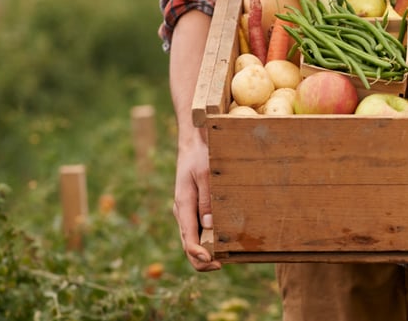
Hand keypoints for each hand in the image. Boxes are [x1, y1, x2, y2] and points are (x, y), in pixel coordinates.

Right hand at [173, 137, 221, 270]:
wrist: (193, 144)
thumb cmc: (200, 156)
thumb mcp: (206, 175)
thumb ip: (207, 200)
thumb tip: (210, 226)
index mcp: (183, 205)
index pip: (188, 238)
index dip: (199, 254)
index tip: (213, 262)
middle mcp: (182, 212)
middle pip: (188, 245)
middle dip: (202, 260)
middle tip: (221, 265)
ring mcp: (187, 212)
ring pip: (192, 239)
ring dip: (205, 252)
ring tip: (225, 259)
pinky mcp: (193, 209)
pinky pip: (197, 230)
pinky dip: (207, 241)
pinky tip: (222, 243)